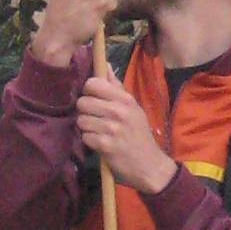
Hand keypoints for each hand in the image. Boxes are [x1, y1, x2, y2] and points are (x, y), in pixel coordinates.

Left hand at [76, 76, 176, 194]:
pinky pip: (84, 136)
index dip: (88, 91)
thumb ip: (116, 86)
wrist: (149, 165)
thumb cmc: (139, 134)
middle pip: (82, 102)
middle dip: (85, 111)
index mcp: (125, 99)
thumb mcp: (133, 107)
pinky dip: (89, 141)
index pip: (93, 83)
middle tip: (95, 118)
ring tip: (97, 131)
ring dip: (86, 127)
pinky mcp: (104, 145)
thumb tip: (104, 64)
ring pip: (81, 120)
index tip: (93, 98)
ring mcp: (111, 128)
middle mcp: (118, 111)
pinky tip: (99, 143)